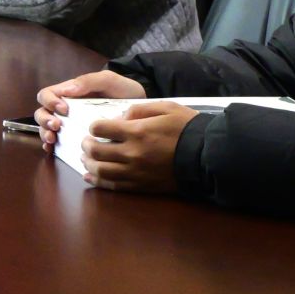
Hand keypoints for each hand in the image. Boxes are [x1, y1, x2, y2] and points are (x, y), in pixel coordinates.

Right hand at [33, 70, 147, 148]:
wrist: (142, 110)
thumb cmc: (123, 91)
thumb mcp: (109, 80)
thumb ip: (89, 81)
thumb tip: (67, 90)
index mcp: (70, 93)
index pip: (47, 94)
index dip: (50, 102)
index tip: (64, 109)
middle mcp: (66, 109)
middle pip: (42, 112)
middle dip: (44, 120)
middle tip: (56, 127)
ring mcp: (70, 125)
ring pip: (46, 128)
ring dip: (45, 133)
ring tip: (54, 140)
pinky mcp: (76, 138)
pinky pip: (58, 143)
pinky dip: (51, 147)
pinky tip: (54, 150)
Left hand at [81, 101, 197, 191]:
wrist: (208, 156)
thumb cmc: (187, 128)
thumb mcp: (165, 107)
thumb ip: (138, 109)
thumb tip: (119, 118)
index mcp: (136, 132)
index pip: (100, 128)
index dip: (95, 126)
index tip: (97, 126)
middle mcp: (132, 154)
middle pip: (95, 151)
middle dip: (86, 145)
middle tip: (87, 141)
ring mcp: (136, 173)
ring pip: (101, 170)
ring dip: (88, 163)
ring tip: (86, 158)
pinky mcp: (141, 186)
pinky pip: (113, 186)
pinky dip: (98, 181)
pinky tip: (90, 176)